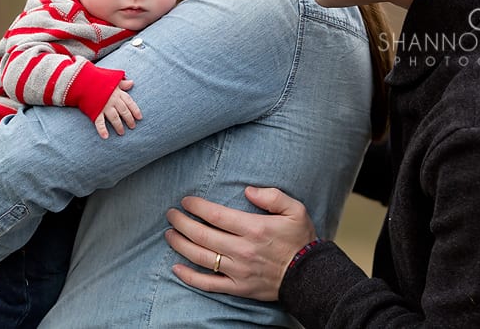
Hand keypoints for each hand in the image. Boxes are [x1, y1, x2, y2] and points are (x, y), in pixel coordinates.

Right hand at [93, 79, 141, 138]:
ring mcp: (104, 106)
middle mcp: (112, 100)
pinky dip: (102, 130)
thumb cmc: (97, 79)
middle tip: (132, 127)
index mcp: (117, 92)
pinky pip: (99, 122)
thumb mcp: (111, 79)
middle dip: (129, 120)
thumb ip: (122, 83)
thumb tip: (131, 83)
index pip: (129, 102)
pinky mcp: (95, 111)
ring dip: (119, 126)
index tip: (140, 117)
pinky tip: (106, 136)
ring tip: (121, 133)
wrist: (82, 81)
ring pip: (114, 118)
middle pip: (124, 111)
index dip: (135, 110)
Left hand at [164, 187, 317, 300]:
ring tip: (169, 234)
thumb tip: (248, 190)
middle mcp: (242, 250)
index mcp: (254, 229)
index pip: (216, 215)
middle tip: (171, 214)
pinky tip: (176, 267)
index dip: (197, 207)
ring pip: (201, 258)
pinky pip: (208, 284)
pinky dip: (189, 277)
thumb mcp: (295, 210)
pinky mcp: (238, 288)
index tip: (186, 201)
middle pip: (202, 235)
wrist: (310, 276)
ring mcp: (238, 271)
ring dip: (181, 245)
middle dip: (182, 222)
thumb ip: (272, 196)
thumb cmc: (301, 239)